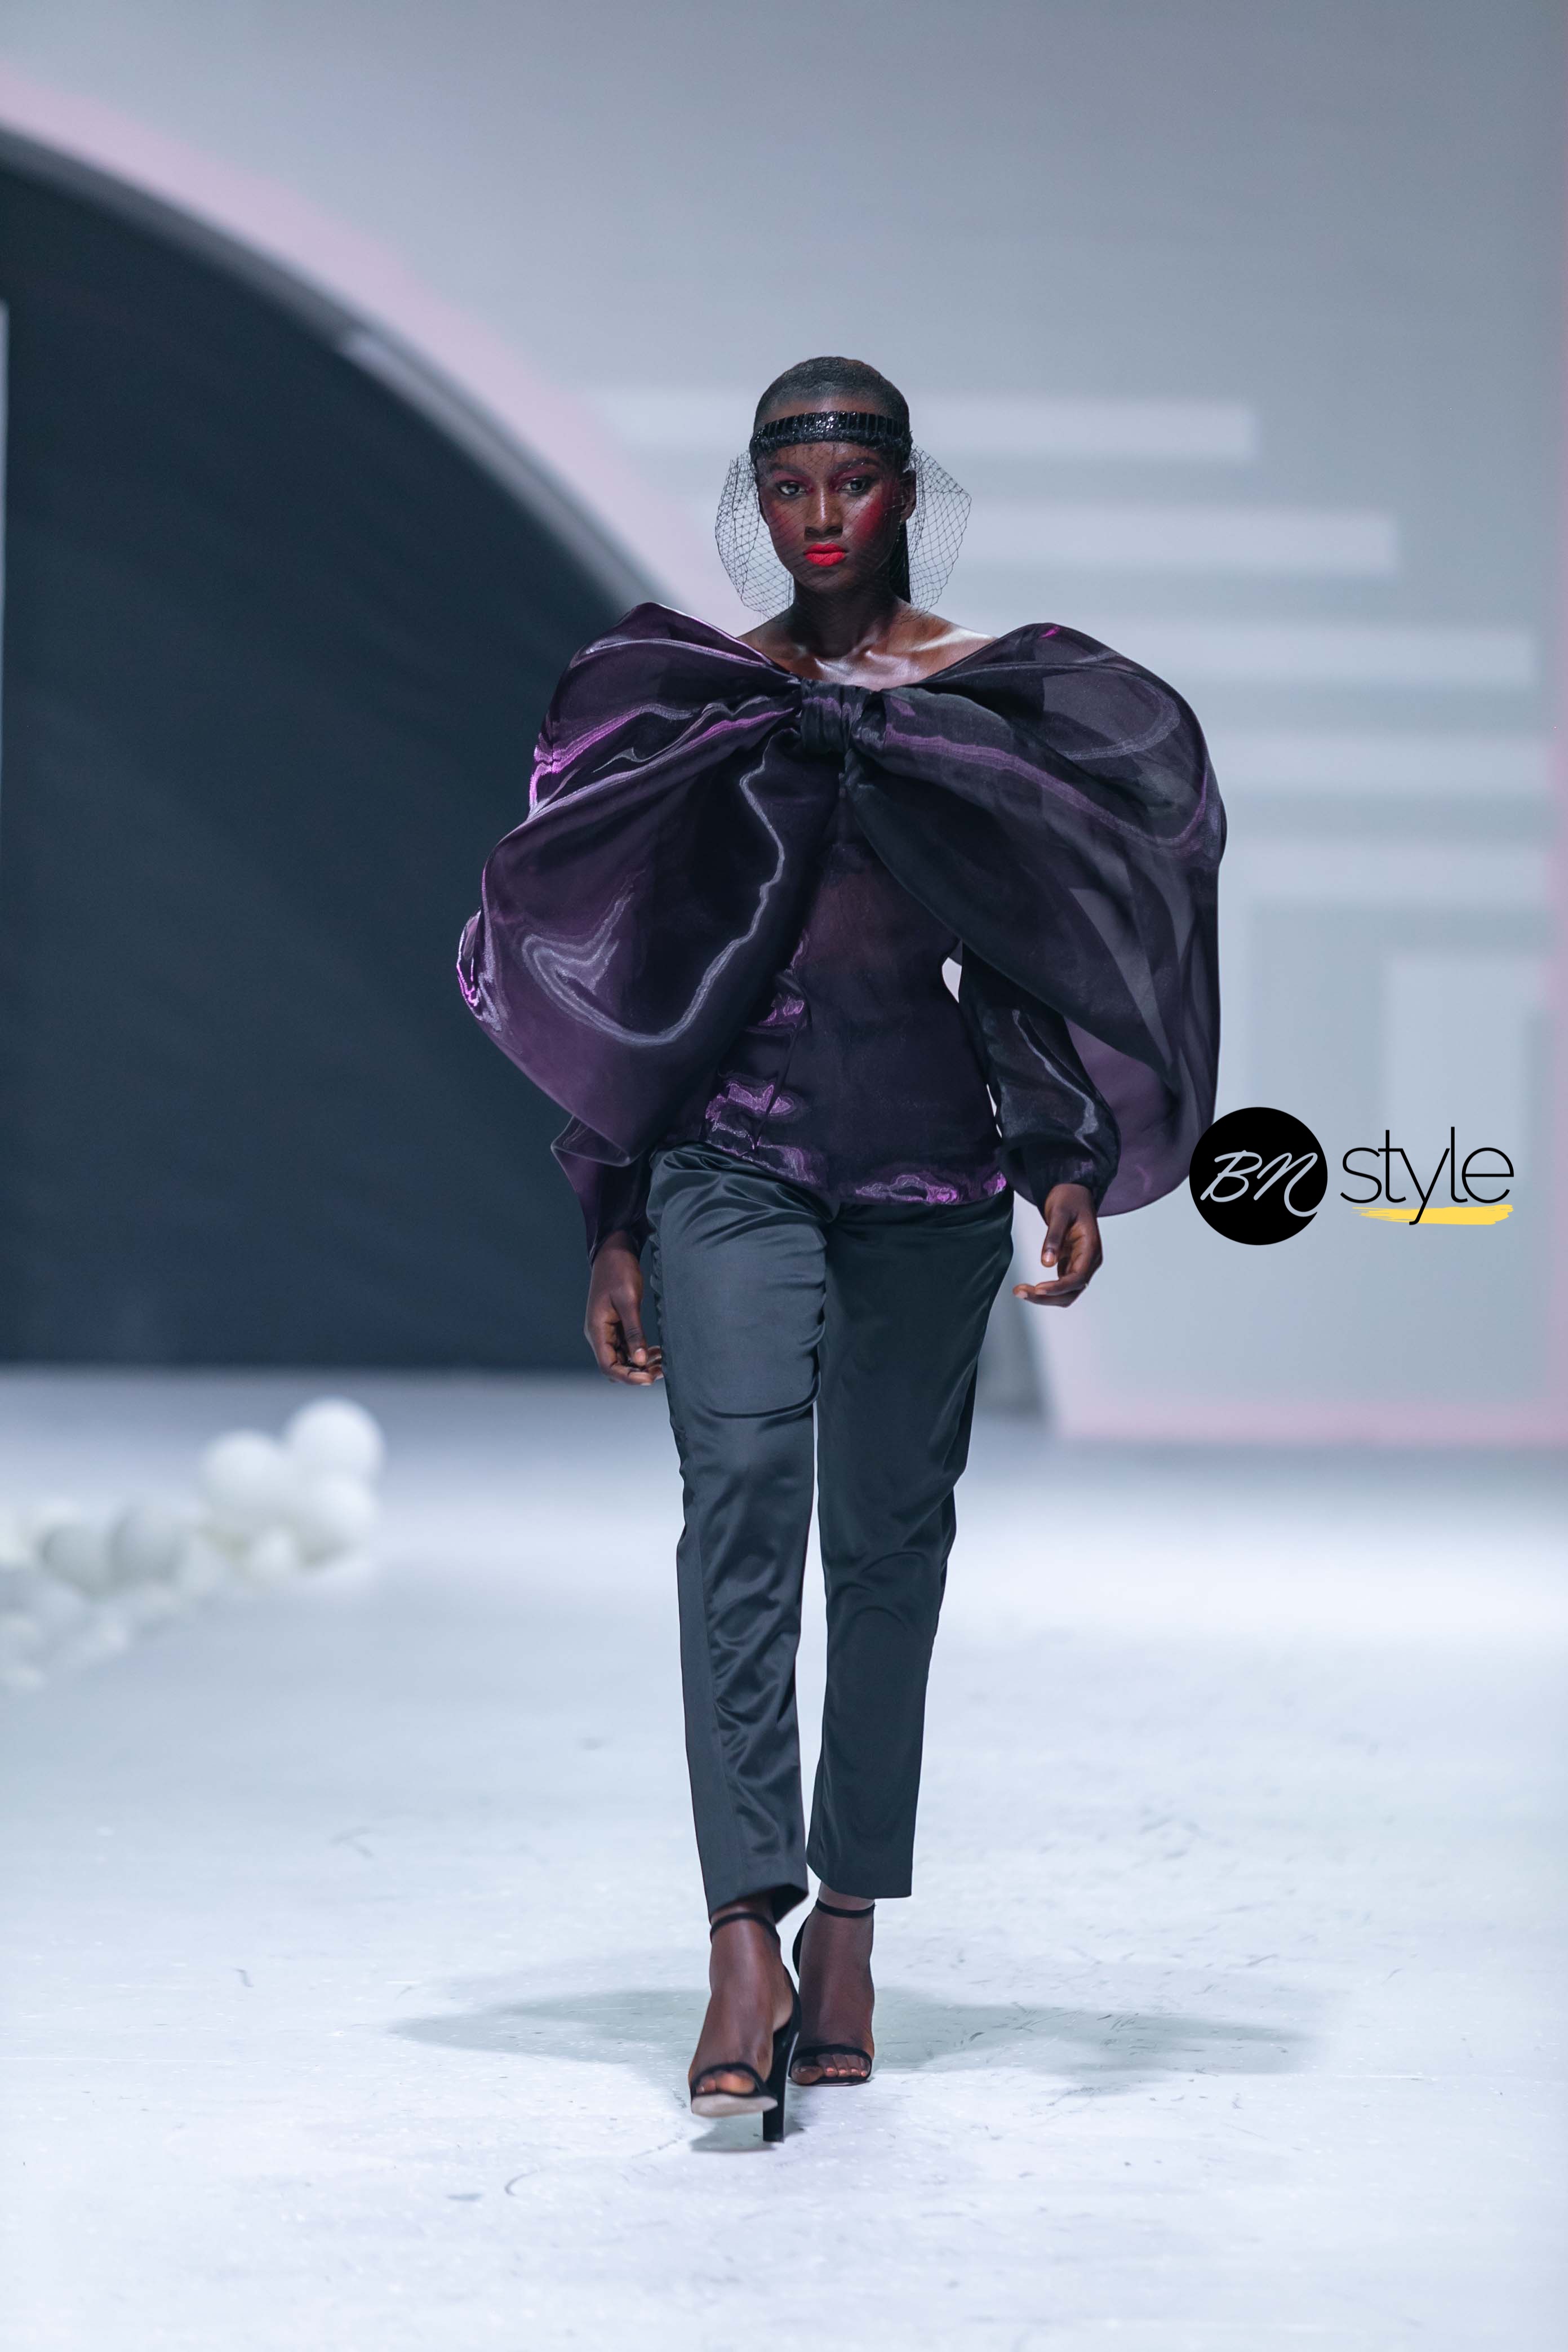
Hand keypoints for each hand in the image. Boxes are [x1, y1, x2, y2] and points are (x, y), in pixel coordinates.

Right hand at [585, 1234, 662, 1382]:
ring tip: (663, 1363)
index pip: (608, 1366)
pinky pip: (627, 1347)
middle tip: (661, 1371)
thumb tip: (639, 1361)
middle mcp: (599, 1334)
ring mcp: (608, 1331)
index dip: (628, 1377)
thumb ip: (634, 1331)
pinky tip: (657, 1351)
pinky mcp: (616, 1325)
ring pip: (623, 1358)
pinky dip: (641, 1352)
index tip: (649, 1378)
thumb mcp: (629, 1301)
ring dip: (641, 1364)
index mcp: (597, 1330)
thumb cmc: (619, 1272)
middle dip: (636, 1373)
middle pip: (615, 1366)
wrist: (614, 1251)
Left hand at [1013, 1183, 1101, 1308]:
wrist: (1074, 1192)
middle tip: (1021, 1292)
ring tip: (1021, 1291)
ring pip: (1067, 1292)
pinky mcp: (1071, 1264)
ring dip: (1045, 1297)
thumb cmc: (1069, 1199)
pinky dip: (1046, 1290)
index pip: (1078, 1277)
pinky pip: (1061, 1285)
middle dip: (1047, 1296)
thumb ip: (1053, 1238)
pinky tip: (1029, 1288)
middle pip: (1072, 1291)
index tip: (1038, 1289)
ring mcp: (1081, 1264)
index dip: (1059, 1287)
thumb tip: (1046, 1262)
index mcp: (1091, 1249)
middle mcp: (1089, 1261)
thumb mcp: (1059, 1213)